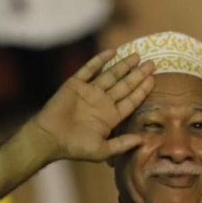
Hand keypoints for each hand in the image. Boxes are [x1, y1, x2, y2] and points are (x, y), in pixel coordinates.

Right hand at [32, 49, 154, 161]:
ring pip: (110, 75)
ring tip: (137, 56)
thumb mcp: (102, 150)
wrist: (48, 138)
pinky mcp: (75, 84)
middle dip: (138, 75)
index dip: (142, 90)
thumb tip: (143, 140)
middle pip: (124, 85)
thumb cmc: (74, 147)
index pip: (131, 101)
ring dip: (123, 65)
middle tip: (151, 64)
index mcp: (110, 116)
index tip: (153, 79)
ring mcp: (89, 92)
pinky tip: (112, 52)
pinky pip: (89, 69)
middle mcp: (102, 102)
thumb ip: (122, 144)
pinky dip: (100, 60)